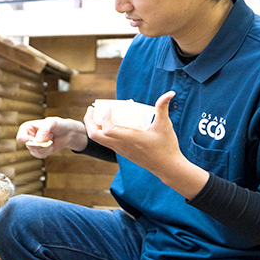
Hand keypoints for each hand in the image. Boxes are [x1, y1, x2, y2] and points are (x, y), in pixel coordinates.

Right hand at [17, 117, 87, 157]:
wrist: (67, 133)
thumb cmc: (58, 124)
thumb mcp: (52, 122)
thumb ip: (44, 130)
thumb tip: (37, 141)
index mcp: (26, 128)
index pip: (20, 138)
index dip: (28, 140)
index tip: (38, 139)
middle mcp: (27, 137)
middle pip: (29, 146)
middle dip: (41, 143)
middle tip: (50, 136)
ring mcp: (32, 145)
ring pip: (35, 151)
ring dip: (46, 147)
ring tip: (51, 139)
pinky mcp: (38, 152)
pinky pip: (40, 155)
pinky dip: (48, 151)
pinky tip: (51, 144)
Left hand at [85, 90, 207, 197]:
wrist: (166, 167)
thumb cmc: (166, 146)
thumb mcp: (164, 125)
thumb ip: (163, 108)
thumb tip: (170, 93)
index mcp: (129, 139)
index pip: (107, 130)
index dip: (104, 118)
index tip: (108, 107)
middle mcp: (120, 145)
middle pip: (95, 136)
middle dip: (89, 121)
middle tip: (91, 108)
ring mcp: (119, 149)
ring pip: (98, 140)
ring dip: (94, 126)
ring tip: (97, 114)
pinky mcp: (121, 151)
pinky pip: (105, 142)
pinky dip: (102, 131)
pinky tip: (108, 122)